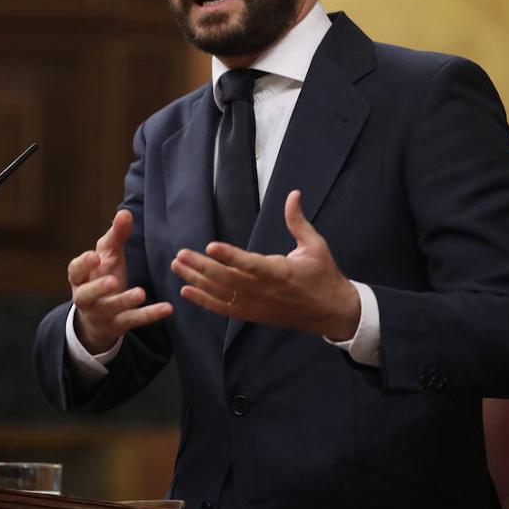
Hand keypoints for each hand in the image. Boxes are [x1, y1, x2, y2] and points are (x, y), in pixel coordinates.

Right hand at [68, 210, 172, 353]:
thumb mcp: (107, 257)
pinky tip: (167, 308)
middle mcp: (86, 298)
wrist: (97, 319)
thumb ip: (115, 236)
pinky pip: (133, 321)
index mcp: (80, 278)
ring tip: (141, 293)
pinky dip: (150, 314)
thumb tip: (125, 212)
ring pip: (110, 310)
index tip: (94, 256)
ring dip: (124, 301)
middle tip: (112, 281)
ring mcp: (101, 314)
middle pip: (86, 294)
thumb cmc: (102, 277)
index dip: (83, 265)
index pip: (75, 271)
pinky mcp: (117, 326)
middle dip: (98, 288)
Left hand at [172, 190, 360, 339]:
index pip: (251, 264)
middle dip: (202, 267)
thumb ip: (298, 221)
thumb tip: (293, 194)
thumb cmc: (323, 275)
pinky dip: (204, 301)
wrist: (331, 312)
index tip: (211, 246)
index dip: (230, 256)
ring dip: (197, 281)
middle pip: (228, 280)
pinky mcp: (253, 314)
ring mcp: (257, 305)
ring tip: (177, 267)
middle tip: (181, 254)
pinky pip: (224, 309)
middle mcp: (264, 291)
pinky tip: (187, 290)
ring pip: (221, 294)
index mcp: (280, 272)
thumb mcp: (315, 245)